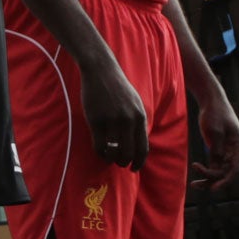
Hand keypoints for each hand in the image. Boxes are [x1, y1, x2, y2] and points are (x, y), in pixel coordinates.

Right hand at [80, 55, 149, 171]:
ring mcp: (111, 120)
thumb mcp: (134, 103)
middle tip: (119, 163)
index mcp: (140, 117)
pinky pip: (99, 144)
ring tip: (108, 158)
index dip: (139, 162)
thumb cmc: (117, 87)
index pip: (143, 147)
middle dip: (124, 162)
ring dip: (111, 159)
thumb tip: (137, 141)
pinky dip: (100, 152)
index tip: (134, 168)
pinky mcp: (96, 120)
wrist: (101, 71)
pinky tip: (100, 151)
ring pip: (113, 151)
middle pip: (129, 152)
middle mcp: (128, 120)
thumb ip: (137, 121)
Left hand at [191, 85, 238, 191]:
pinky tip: (196, 169)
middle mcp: (236, 151)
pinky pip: (215, 165)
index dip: (226, 181)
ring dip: (209, 178)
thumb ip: (216, 149)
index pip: (236, 170)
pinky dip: (207, 170)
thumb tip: (216, 165)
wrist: (211, 101)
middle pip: (227, 173)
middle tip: (196, 184)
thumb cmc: (214, 113)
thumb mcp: (214, 131)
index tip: (214, 188)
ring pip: (221, 171)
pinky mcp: (219, 150)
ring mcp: (228, 152)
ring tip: (194, 184)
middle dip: (213, 180)